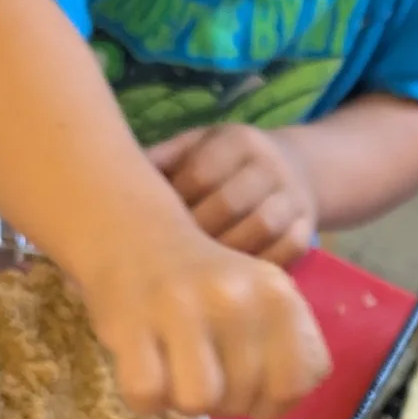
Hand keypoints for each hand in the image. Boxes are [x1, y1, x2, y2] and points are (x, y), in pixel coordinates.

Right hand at [80, 222, 330, 418]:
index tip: (249, 383)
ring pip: (199, 401)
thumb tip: (277, 403)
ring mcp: (181, 307)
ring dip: (184, 401)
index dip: (271, 401)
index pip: (296, 385)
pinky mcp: (131, 320)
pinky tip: (147, 368)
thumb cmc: (207, 287)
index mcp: (278, 296)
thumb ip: (289, 351)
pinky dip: (144, 396)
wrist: (136, 238)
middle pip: (244, 401)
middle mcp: (235, 298)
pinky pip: (147, 393)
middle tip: (205, 369)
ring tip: (177, 373)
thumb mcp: (265, 301)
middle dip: (223, 401)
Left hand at [146, 122, 317, 264]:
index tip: (153, 223)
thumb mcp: (197, 147)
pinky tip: (233, 278)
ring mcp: (295, 198)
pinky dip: (259, 266)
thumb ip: (163, 161)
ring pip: (263, 228)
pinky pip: (288, 252)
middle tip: (168, 257)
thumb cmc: (227, 164)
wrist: (293, 168)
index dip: (175, 201)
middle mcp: (271, 165)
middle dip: (197, 232)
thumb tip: (109, 183)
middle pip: (232, 202)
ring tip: (198, 273)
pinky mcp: (308, 230)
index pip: (202, 173)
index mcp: (238, 140)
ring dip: (227, 254)